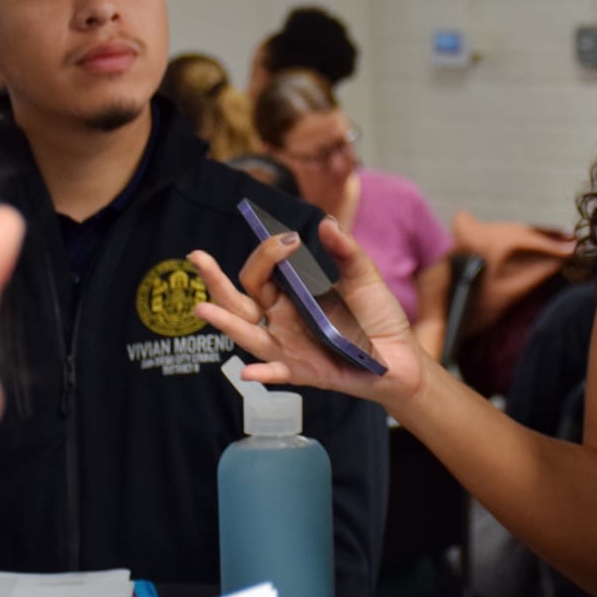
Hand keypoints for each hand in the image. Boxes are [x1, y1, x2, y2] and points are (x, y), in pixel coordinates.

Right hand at [189, 217, 434, 408]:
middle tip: (196, 257)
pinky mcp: (304, 372)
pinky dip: (263, 374)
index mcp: (290, 295)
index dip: (267, 253)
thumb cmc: (376, 316)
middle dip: (215, 280)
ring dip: (226, 323)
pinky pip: (279, 374)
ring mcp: (288, 346)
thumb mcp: (364, 277)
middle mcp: (281, 320)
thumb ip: (345, 251)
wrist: (400, 355)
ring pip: (249, 334)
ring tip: (202, 307)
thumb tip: (326, 223)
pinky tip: (248, 372)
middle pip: (240, 301)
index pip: (261, 273)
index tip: (288, 239)